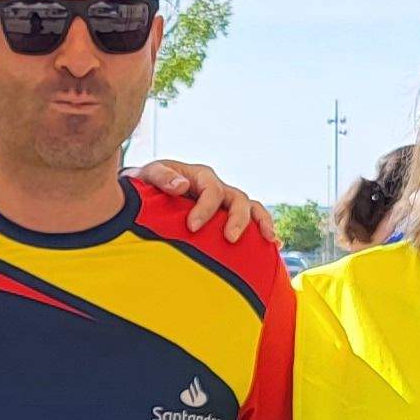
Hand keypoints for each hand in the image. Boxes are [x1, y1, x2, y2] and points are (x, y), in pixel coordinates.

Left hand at [134, 159, 259, 241]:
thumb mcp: (149, 174)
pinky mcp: (227, 217)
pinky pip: (252, 220)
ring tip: (268, 239)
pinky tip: (274, 245)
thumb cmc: (146, 185)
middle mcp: (217, 188)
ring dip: (261, 222)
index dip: (205, 208)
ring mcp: (225, 203)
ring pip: (251, 208)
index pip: (211, 190)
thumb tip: (181, 185)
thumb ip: (162, 177)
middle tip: (230, 238)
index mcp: (200, 177)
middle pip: (237, 199)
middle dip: (237, 219)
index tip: (191, 227)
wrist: (146, 194)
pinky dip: (264, 230)